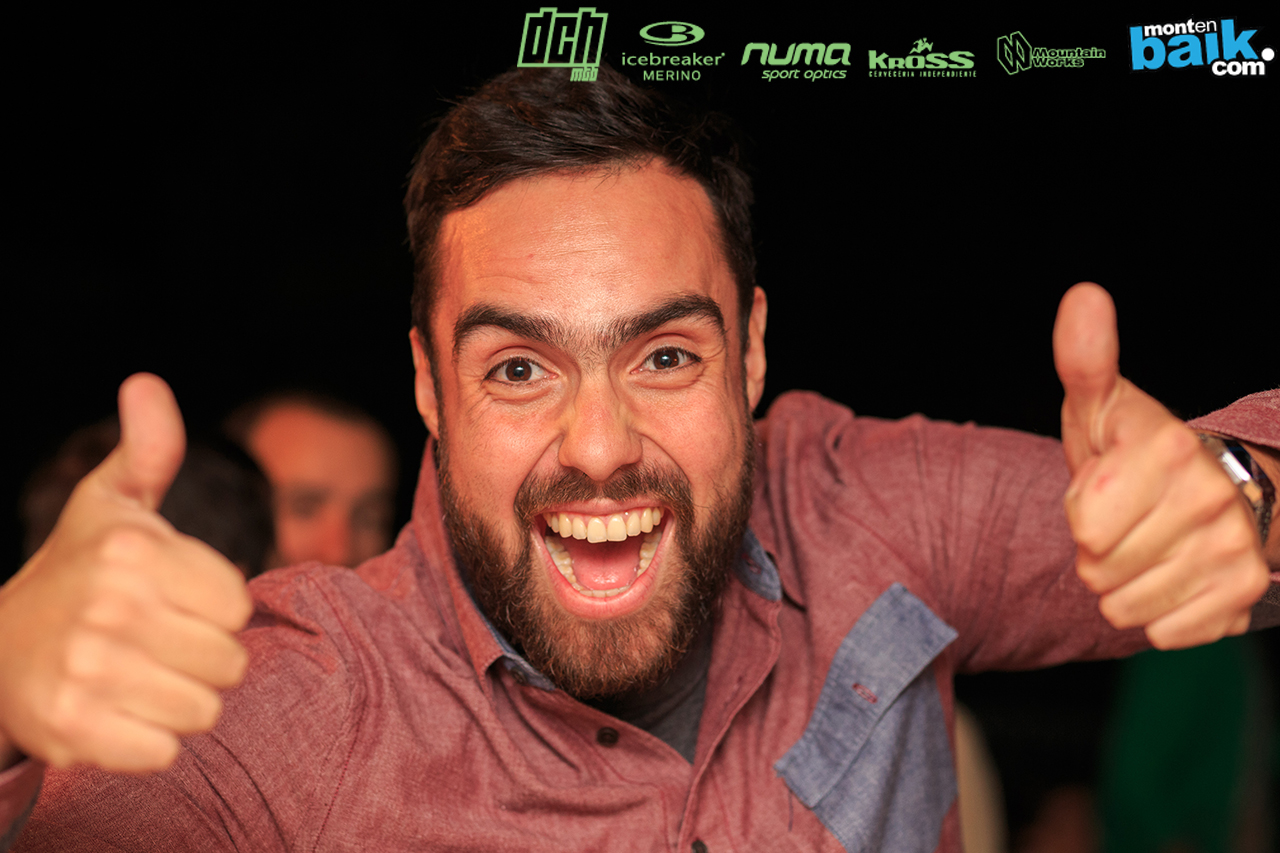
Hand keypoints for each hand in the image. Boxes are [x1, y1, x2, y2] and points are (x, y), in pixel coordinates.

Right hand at [0, 374, 252, 771]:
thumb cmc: (79, 570)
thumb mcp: (111, 503)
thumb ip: (148, 449)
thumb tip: (146, 384)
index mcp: (133, 551)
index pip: (238, 606)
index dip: (214, 608)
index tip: (174, 600)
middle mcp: (108, 609)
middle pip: (229, 662)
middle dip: (204, 658)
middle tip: (158, 643)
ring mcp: (86, 673)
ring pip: (204, 711)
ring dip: (181, 701)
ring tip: (140, 676)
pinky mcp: (72, 733)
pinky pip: (165, 752)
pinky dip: (151, 742)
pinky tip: (119, 713)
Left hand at [1053, 283, 1269, 648]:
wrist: (1211, 487)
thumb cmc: (1135, 447)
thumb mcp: (1101, 403)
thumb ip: (1085, 358)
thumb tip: (1083, 296)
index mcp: (1169, 448)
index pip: (1086, 526)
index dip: (1082, 513)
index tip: (1103, 489)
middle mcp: (1210, 497)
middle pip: (1100, 570)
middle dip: (1097, 553)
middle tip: (1124, 522)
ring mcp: (1233, 548)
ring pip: (1126, 607)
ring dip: (1121, 586)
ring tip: (1144, 547)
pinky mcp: (1243, 593)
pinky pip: (1165, 633)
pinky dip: (1156, 614)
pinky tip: (1171, 576)